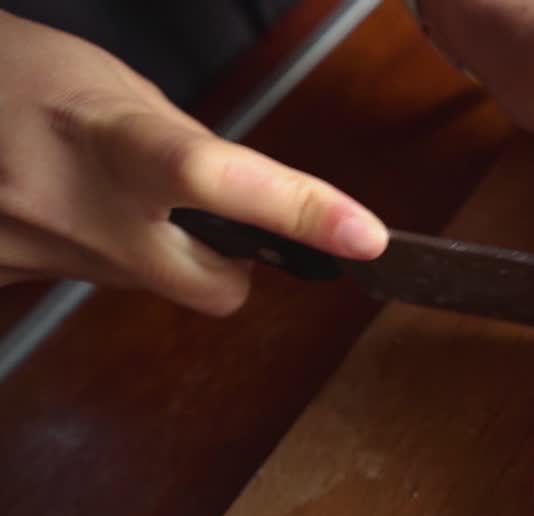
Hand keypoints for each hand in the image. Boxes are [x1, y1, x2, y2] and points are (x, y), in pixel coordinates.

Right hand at [0, 11, 387, 315]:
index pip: (215, 179)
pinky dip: (98, 253)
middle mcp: (67, 209)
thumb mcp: (114, 90)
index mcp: (106, 139)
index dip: (298, 211)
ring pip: (148, 286)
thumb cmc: (17, 76)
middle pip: (211, 286)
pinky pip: (93, 283)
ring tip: (100, 189)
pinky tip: (63, 207)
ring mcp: (34, 257)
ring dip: (150, 251)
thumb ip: (187, 149)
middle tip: (204, 220)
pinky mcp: (10, 282)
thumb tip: (250, 203)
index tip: (363, 236)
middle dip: (226, 267)